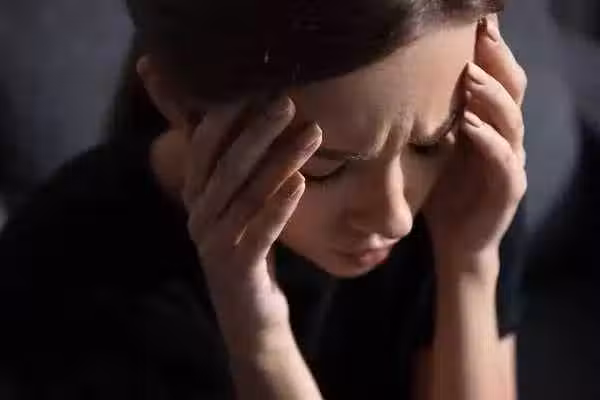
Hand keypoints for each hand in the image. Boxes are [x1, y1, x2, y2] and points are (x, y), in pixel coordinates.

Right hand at [182, 95, 322, 350]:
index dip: (227, 116)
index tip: (259, 86)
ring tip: (312, 134)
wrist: (248, 316)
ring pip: (248, 195)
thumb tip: (255, 121)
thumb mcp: (238, 208)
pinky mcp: (236, 268)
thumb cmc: (248, 250)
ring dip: (281, 161)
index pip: (203, 147)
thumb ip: (238, 172)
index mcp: (196, 196)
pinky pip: (261, 232)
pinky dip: (280, 206)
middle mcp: (198, 216)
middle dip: (258, 131)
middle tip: (288, 102)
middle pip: (227, 166)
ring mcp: (214, 243)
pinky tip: (302, 183)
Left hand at [423, 16, 526, 273]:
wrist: (455, 241)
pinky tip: (469, 126)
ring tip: (470, 75)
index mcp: (488, 123)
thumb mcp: (432, 149)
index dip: (488, 50)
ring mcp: (511, 162)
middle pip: (511, 89)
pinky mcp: (510, 189)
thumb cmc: (442, 192)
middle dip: (496, 60)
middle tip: (479, 33)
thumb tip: (399, 85)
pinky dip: (489, 142)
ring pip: (511, 120)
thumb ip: (431, 118)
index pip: (495, 78)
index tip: (472, 23)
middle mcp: (505, 136)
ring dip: (491, 96)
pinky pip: (504, 162)